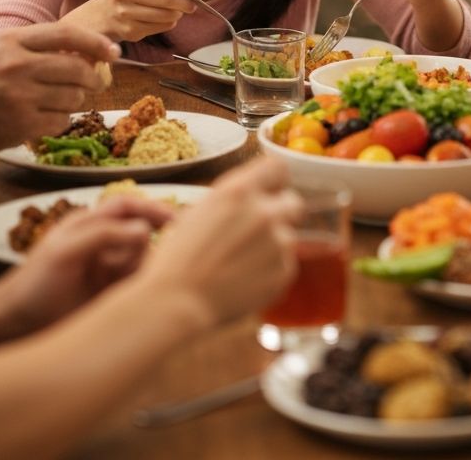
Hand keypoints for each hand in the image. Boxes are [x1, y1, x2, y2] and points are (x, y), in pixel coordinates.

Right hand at [0, 23, 119, 177]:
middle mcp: (17, 65)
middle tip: (93, 83)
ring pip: (74, 97)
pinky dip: (59, 121)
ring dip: (73, 101)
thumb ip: (34, 48)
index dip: (96, 42)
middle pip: (79, 69)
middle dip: (93, 78)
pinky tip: (40, 118)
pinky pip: (62, 121)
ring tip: (51, 101)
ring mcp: (20, 96)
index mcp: (11, 41)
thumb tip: (85, 50)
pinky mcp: (22, 124)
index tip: (114, 51)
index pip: (67, 34)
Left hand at [0, 195, 175, 333]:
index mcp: (90, 223)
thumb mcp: (65, 251)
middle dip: (151, 243)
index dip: (153, 208)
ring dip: (145, 267)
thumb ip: (104, 235)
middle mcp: (103, 241)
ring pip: (143, 258)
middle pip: (142, 231)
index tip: (176, 220)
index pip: (130, 205)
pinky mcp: (111, 291)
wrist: (13, 325)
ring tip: (132, 284)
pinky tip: (136, 296)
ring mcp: (108, 267)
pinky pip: (137, 282)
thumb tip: (146, 231)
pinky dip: (143, 286)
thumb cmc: (33, 282)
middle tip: (157, 261)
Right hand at [80, 0, 202, 41]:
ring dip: (177, 14)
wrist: (105, 14)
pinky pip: (161, 27)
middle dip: (185, 2)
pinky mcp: (129, 30)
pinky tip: (164, 19)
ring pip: (166, 15)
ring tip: (177, 11)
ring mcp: (125, 12)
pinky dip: (168, 23)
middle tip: (193, 4)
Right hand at [136, 157, 301, 326]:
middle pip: (293, 201)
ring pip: (288, 235)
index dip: (274, 180)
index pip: (278, 167)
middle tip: (258, 229)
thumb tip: (253, 197)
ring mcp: (277, 242)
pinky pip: (285, 264)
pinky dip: (270, 271)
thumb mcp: (199, 211)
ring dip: (272, 245)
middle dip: (279, 213)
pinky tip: (244, 280)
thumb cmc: (177, 258)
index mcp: (239, 191)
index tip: (270, 190)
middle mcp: (264, 212)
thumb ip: (233, 200)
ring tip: (240, 263)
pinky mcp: (283, 271)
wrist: (177, 303)